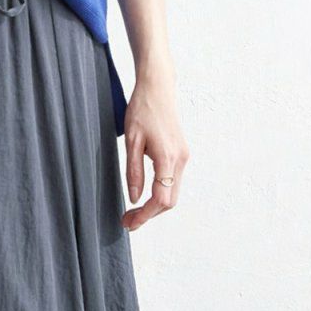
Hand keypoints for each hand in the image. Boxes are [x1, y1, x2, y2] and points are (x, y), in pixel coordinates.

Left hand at [121, 70, 187, 230]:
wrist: (158, 88)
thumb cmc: (142, 109)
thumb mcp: (131, 141)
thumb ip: (133, 171)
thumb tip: (134, 198)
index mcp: (168, 158)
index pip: (160, 199)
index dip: (144, 215)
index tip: (129, 223)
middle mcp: (180, 160)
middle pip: (169, 201)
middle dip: (149, 215)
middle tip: (127, 221)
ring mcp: (183, 157)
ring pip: (173, 193)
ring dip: (154, 206)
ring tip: (133, 211)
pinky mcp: (181, 153)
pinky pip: (173, 181)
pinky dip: (160, 193)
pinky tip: (145, 194)